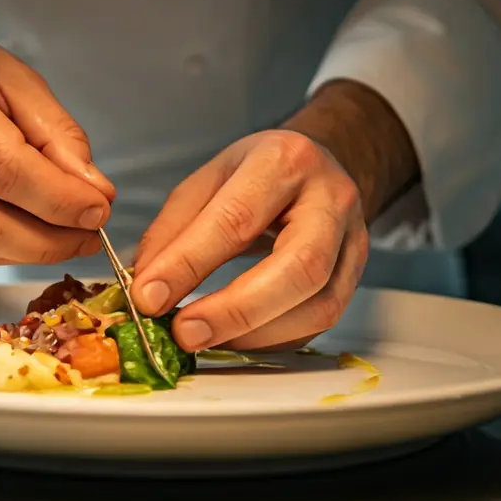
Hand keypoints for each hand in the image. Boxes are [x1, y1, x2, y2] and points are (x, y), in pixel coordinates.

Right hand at [0, 0, 114, 265]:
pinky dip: (2, 248)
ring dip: (30, 251)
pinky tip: (29, 232)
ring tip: (67, 236)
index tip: (98, 207)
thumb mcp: (11, 74)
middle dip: (50, 239)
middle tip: (89, 233)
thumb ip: (56, 133)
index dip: (59, 200)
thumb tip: (92, 190)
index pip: (5, 169)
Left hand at [131, 130, 368, 350]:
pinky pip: (320, 322)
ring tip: (203, 339)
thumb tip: (144, 285)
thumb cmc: (261, 171)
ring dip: (254, 333)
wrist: (321, 166)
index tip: (148, 297)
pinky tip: (234, 338)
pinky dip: (272, 339)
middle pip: (298, 267)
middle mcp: (330, 200)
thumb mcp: (209, 179)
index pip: (236, 219)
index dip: (189, 263)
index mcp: (284, 161)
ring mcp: (353, 241)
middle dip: (235, 310)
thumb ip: (173, 229)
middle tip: (184, 333)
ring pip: (319, 305)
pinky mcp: (356, 277)